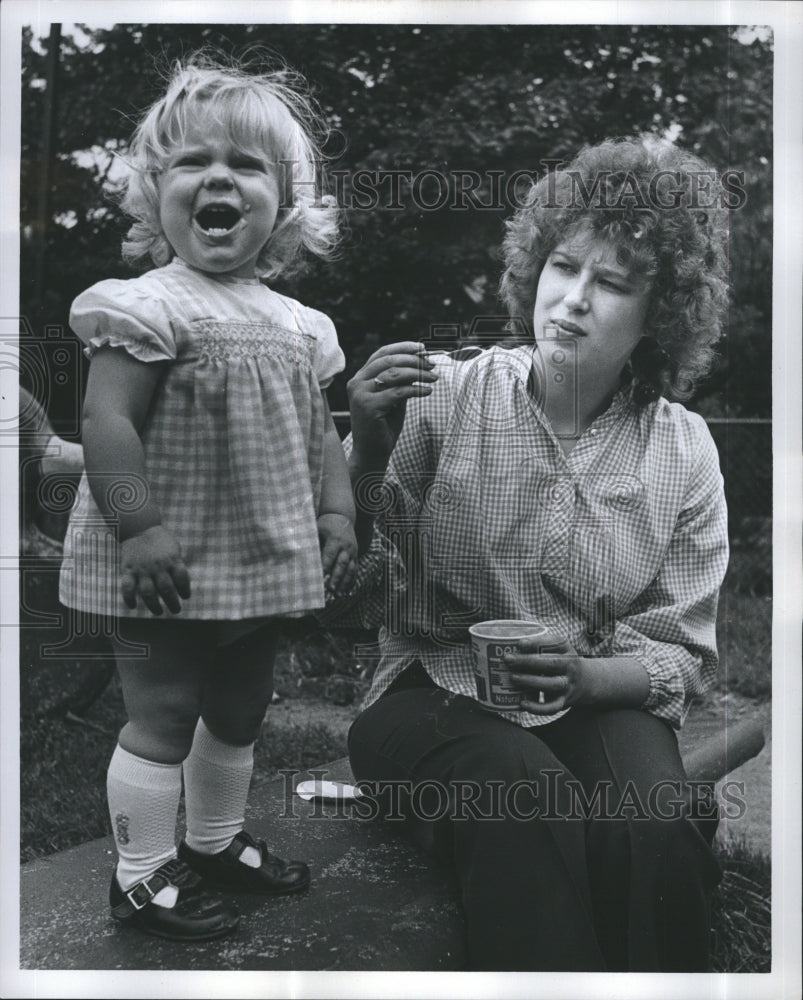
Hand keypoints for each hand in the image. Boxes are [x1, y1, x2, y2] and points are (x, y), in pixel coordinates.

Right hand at [119, 525, 190, 614]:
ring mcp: (142, 569)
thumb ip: (178, 567)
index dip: (185, 590)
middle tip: (176, 610)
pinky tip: (133, 606)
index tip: (185, 597)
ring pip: (148, 592)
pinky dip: (129, 599)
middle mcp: (158, 566)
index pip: (182, 579)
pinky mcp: (128, 570)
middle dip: (172, 603)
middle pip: (167, 589)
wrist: (140, 528)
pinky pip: (127, 587)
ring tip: (158, 612)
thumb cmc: (161, 542)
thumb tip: (182, 588)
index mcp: (172, 560)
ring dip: (154, 605)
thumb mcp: (174, 550)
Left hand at [317, 512, 357, 598]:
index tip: (319, 576)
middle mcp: (346, 546)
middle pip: (341, 564)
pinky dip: (351, 581)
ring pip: (350, 569)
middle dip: (336, 577)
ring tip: (338, 594)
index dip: (325, 565)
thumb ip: (310, 540)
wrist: (343, 517)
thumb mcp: (318, 528)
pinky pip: (354, 570)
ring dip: (344, 583)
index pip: (329, 554)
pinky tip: (346, 592)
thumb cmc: (326, 525)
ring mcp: (352, 552)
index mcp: (335, 539)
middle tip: (329, 589)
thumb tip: (296, 550)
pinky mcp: (355, 556)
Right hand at [347, 342, 438, 468]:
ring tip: (433, 377)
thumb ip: (401, 381)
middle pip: (388, 361)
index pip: (382, 354)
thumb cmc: (383, 425)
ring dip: (417, 373)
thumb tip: (421, 362)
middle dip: (413, 360)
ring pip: (393, 374)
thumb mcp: (394, 398)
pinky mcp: (369, 407)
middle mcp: (357, 383)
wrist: (372, 453)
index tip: (423, 349)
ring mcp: (360, 394)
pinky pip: (398, 392)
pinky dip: (416, 390)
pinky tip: (427, 391)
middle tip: (432, 364)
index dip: (403, 347)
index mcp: (360, 378)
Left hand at [504, 632, 590, 714]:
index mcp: (567, 650)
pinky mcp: (564, 701)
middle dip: (528, 661)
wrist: (587, 682)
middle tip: (508, 659)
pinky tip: (522, 703)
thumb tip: (506, 645)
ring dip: (531, 681)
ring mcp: (568, 685)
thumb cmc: (561, 662)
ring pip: (552, 684)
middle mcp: (570, 667)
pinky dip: (537, 708)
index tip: (520, 643)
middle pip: (551, 663)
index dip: (537, 643)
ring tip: (512, 677)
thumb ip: (538, 646)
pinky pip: (552, 707)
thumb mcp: (557, 650)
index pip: (556, 643)